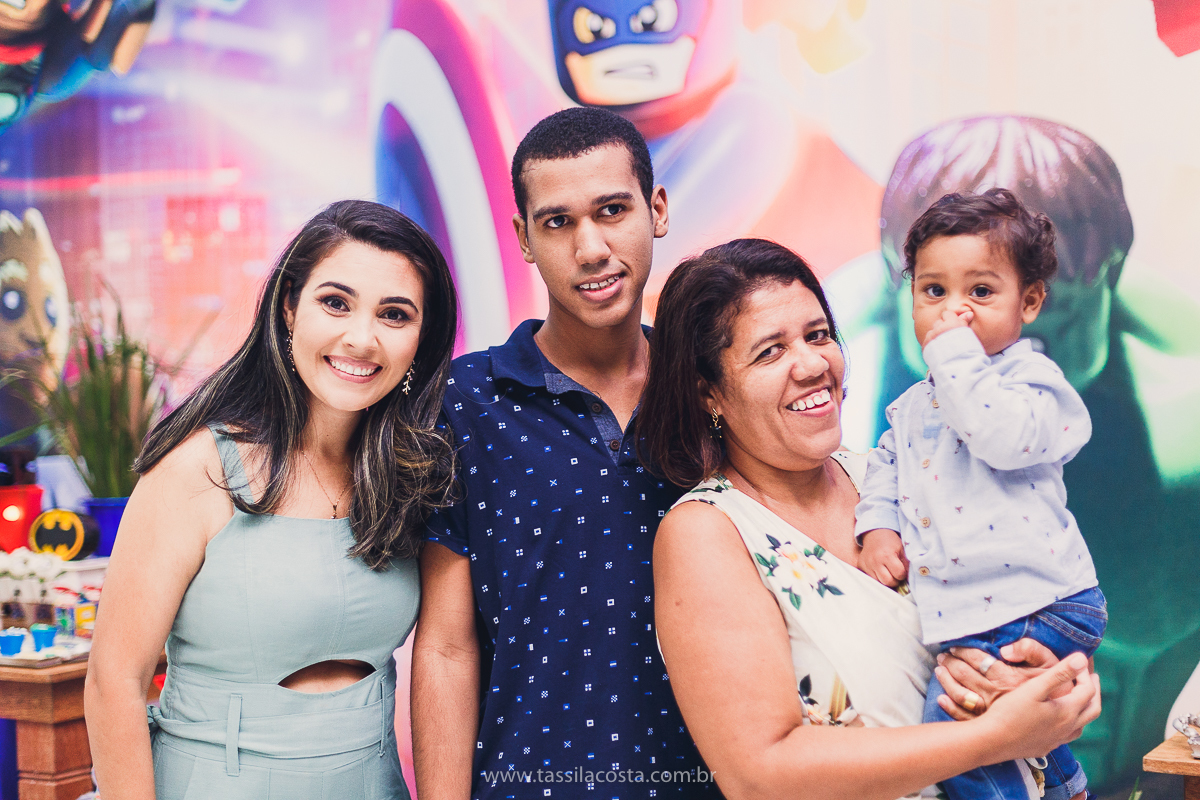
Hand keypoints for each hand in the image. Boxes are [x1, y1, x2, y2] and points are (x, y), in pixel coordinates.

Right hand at [857, 529, 907, 586]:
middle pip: (888, 582)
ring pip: (878, 582)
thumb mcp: (901, 549)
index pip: (899, 574)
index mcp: (887, 555)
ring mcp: (866, 564)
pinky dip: (876, 577)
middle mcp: (875, 561)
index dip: (903, 574)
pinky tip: (879, 570)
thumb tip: (909, 579)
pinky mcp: (860, 566)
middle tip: (895, 574)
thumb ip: (906, 564)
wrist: (874, 533)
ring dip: (885, 580)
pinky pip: (870, 578)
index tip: (902, 570)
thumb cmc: (890, 541)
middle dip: (894, 580)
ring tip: (887, 572)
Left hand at [922, 307, 973, 346]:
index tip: (954, 326)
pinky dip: (931, 343)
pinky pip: (927, 340)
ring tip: (943, 345)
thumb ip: (964, 323)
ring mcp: (931, 337)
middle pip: (938, 322)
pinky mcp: (925, 345)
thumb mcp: (968, 335)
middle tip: (949, 337)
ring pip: (932, 331)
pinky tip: (938, 350)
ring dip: (936, 335)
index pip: (947, 314)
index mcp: (952, 324)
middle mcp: (939, 329)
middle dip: (942, 327)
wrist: (958, 367)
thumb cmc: (967, 351)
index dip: (951, 319)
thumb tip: (968, 313)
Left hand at [935, 639, 1060, 719]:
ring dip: (947, 681)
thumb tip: (1006, 649)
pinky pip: (966, 718)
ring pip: (962, 696)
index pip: (980, 661)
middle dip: (951, 664)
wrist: (1065, 717)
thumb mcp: (1049, 662)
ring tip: (940, 669)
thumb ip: (1030, 649)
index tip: (955, 646)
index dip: (964, 652)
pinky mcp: (993, 726)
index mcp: (1010, 680)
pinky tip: (942, 698)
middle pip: (967, 677)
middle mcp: (999, 696)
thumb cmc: (1056, 687)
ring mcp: (994, 713)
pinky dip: (950, 708)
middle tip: (942, 656)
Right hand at [980, 652, 1100, 761]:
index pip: (1088, 691)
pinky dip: (1070, 723)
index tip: (1078, 662)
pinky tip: (1058, 720)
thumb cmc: (1010, 712)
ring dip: (1084, 709)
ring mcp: (1057, 740)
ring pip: (1081, 725)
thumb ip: (1059, 673)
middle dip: (1094, 692)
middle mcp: (1067, 728)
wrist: (992, 741)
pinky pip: (1066, 735)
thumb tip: (1082, 659)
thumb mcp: (1034, 688)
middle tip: (1091, 678)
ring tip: (1078, 699)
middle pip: (1092, 710)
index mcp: (1067, 712)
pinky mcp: (1045, 747)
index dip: (1085, 674)